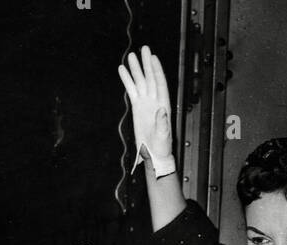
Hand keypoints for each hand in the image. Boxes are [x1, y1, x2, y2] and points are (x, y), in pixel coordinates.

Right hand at [118, 46, 173, 168]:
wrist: (153, 154)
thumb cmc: (161, 146)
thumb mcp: (163, 136)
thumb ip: (163, 124)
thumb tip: (162, 111)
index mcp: (163, 105)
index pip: (160, 84)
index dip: (157, 71)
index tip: (153, 58)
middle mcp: (155, 101)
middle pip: (150, 79)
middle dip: (147, 64)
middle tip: (143, 49)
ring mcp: (145, 103)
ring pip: (140, 82)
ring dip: (136, 69)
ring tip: (131, 56)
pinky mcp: (137, 107)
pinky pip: (132, 90)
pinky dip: (127, 81)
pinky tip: (122, 71)